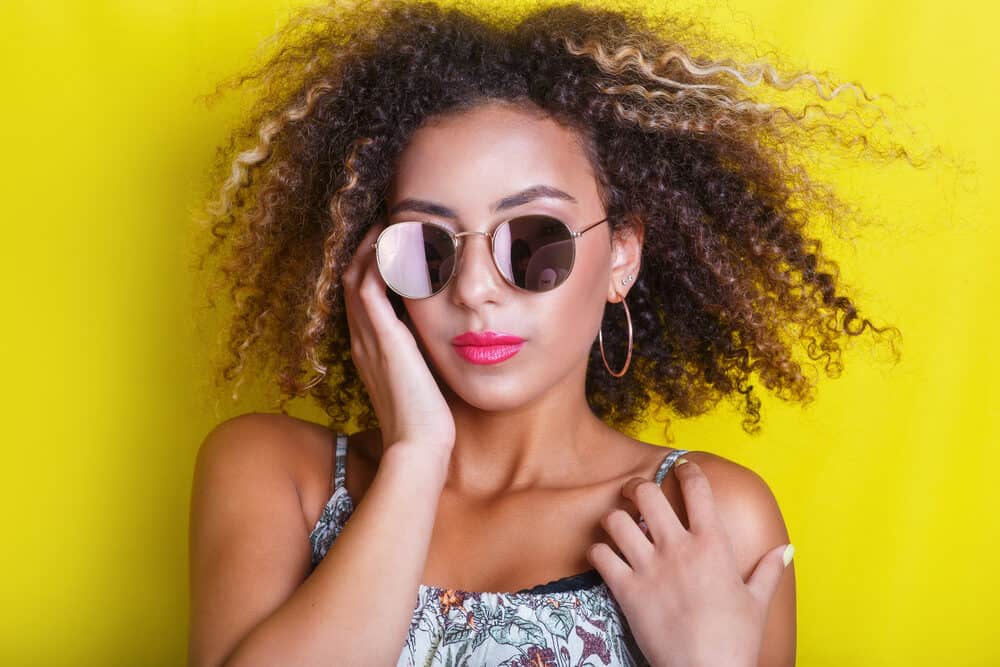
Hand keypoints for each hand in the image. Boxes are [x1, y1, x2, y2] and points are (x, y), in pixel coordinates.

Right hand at [341, 222, 455, 452]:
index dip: (371, 268)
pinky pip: (368, 286)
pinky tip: (394, 241)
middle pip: (351, 280)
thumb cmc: (426, 420)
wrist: (420, 446)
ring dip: (370, 246)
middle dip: (367, 249)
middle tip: (387, 222)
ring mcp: (368, 338)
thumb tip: (439, 335)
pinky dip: (376, 261)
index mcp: (370, 350)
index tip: (392, 244)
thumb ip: (421, 355)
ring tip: (389, 222)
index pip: (361, 298)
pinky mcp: (383, 338)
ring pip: (355, 276)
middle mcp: (362, 340)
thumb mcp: (421, 378)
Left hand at [586, 457, 790, 666]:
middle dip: (636, 485)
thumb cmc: (735, 639)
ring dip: (614, 517)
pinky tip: (604, 554)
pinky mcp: (627, 590)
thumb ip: (768, 570)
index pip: (697, 490)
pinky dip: (598, 550)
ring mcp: (649, 567)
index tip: (681, 467)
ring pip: (617, 521)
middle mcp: (677, 548)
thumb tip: (786, 549)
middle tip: (634, 490)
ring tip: (617, 522)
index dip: (687, 471)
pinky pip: (601, 556)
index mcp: (712, 544)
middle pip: (646, 494)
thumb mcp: (757, 601)